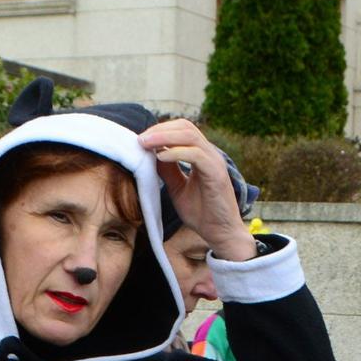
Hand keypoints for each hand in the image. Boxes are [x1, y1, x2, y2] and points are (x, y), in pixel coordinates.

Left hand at [138, 120, 256, 263]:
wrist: (220, 234)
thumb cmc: (201, 213)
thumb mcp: (177, 188)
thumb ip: (167, 170)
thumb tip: (151, 154)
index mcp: (202, 155)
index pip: (182, 129)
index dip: (161, 130)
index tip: (141, 140)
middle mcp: (210, 154)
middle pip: (186, 126)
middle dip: (160, 129)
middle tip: (140, 140)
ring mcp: (215, 162)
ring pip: (190, 135)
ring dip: (164, 136)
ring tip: (145, 144)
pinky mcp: (217, 174)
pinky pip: (196, 154)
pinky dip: (176, 152)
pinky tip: (160, 157)